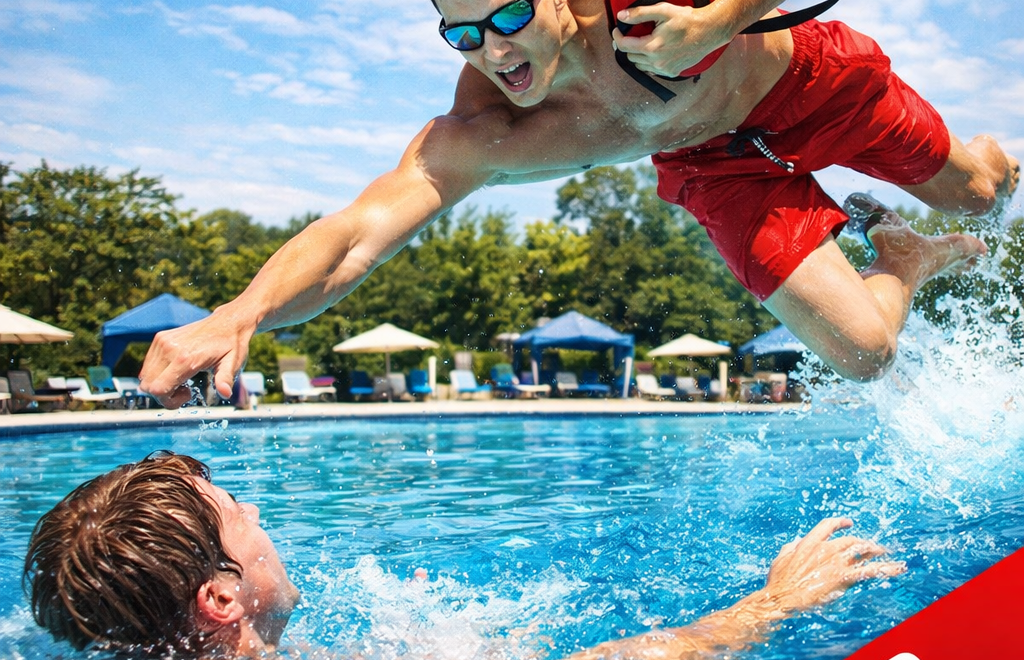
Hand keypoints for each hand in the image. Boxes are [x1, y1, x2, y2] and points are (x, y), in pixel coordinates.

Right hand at [138, 305, 255, 408]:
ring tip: (182, 379)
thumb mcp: (232, 364)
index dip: (169, 401)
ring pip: (145, 376)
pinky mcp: (160, 338)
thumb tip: (225, 393)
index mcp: (186, 358)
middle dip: (164, 395)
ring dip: (160, 384)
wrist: (228, 322)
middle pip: (148, 386)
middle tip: (185, 390)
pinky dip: (158, 374)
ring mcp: (162, 342)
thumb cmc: (232, 344)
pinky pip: (148, 365)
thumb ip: (225, 379)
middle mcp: (169, 349)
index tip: (187, 395)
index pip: (158, 389)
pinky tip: (177, 370)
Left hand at [611, 3, 729, 77]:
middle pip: (631, 57)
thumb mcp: (663, 11)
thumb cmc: (688, 20)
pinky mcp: (671, 73)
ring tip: (644, 42)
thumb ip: (640, 14)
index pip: (625, 46)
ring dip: (638, 54)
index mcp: (652, 47)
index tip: (617, 31)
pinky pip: (652, 70)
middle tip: (632, 34)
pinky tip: (656, 51)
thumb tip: (622, 17)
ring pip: (640, 65)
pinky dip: (649, 61)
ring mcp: (664, 69)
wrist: (709, 31)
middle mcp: (657, 62)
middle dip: (628, 45)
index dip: (618, 37)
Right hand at [759, 517, 905, 612]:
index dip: (840, 523)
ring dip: (875, 550)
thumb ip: (790, 548)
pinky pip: (870, 570)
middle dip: (862, 542)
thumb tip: (796, 542)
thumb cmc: (779, 582)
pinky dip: (886, 568)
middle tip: (871, 546)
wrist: (783, 598)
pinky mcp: (843, 577)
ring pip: (862, 551)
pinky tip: (899, 568)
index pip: (828, 526)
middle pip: (850, 540)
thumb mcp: (781, 559)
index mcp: (808, 543)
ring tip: (884, 553)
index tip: (848, 523)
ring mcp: (835, 562)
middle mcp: (825, 549)